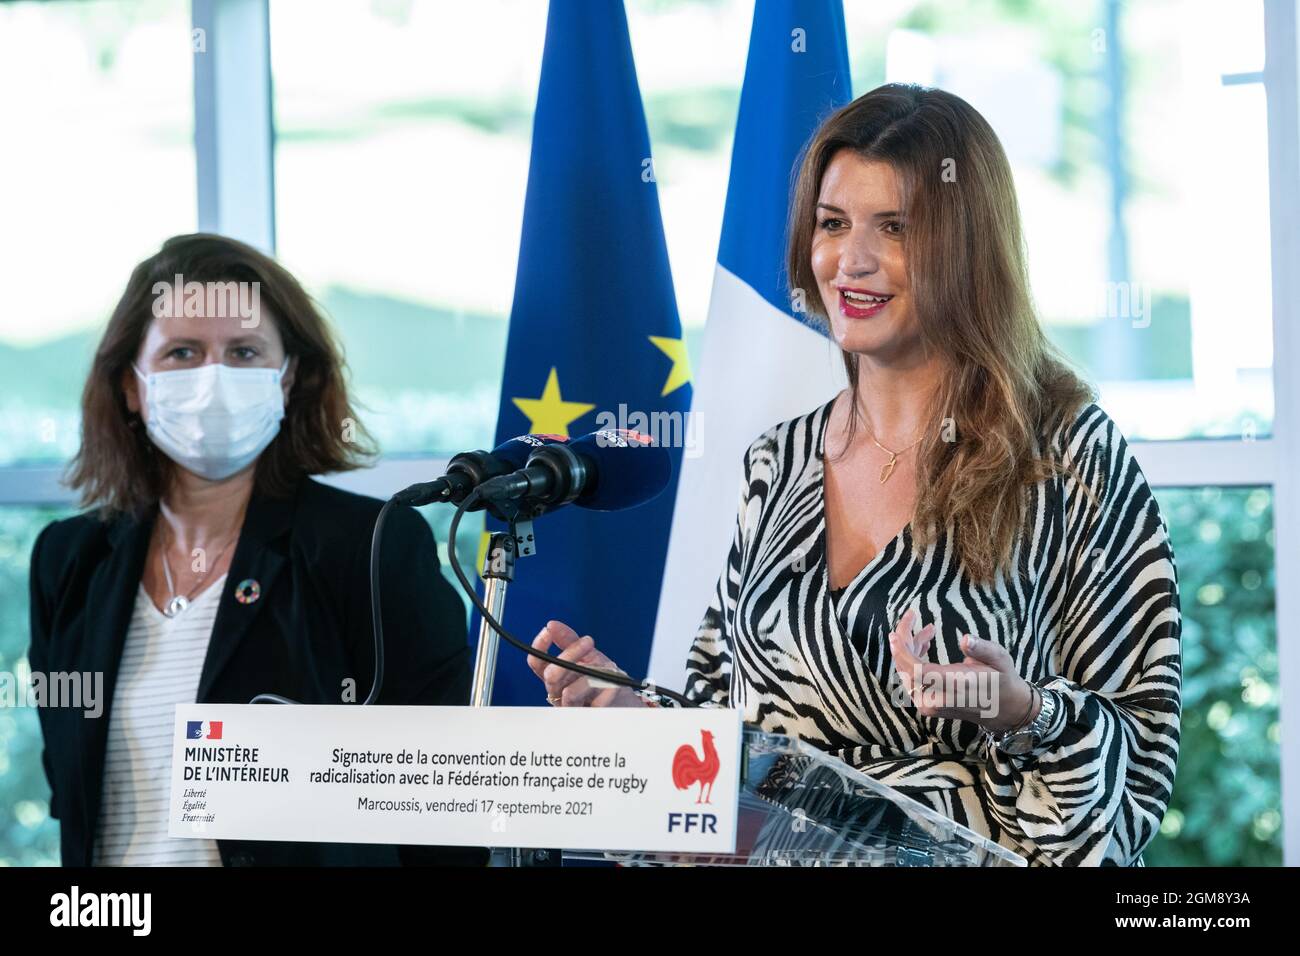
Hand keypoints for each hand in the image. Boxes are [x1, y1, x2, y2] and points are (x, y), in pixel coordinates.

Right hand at [528, 620, 647, 706]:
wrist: (625, 701)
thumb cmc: (604, 678)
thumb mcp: (588, 654)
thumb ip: (569, 640)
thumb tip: (552, 625)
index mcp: (557, 676)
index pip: (537, 663)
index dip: (539, 647)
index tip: (548, 631)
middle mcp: (560, 692)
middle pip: (551, 676)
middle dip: (569, 655)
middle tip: (588, 643)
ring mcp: (573, 707)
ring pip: (568, 693)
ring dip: (589, 675)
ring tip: (605, 666)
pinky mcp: (590, 717)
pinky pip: (594, 705)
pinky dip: (606, 692)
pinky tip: (613, 686)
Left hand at [887, 609, 1036, 731]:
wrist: (1004, 709)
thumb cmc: (1002, 679)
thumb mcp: (1000, 659)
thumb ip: (983, 649)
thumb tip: (965, 639)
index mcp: (954, 686)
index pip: (917, 671)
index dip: (902, 653)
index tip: (895, 633)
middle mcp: (937, 699)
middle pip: (906, 669)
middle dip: (905, 641)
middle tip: (912, 618)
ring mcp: (930, 705)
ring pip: (906, 673)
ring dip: (910, 649)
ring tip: (929, 631)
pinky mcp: (927, 705)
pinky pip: (911, 680)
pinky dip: (913, 660)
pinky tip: (925, 646)